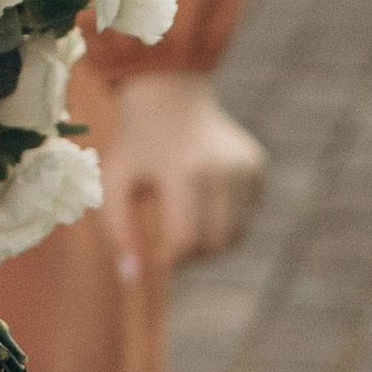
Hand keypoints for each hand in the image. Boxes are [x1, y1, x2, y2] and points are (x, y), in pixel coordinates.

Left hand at [100, 73, 265, 280]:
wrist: (168, 94)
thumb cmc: (135, 145)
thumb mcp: (113, 181)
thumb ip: (117, 231)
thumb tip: (132, 277)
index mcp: (183, 169)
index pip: (186, 238)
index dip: (169, 259)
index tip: (154, 259)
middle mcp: (221, 168)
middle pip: (214, 242)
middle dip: (191, 256)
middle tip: (170, 248)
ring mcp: (245, 166)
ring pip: (236, 235)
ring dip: (209, 243)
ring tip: (185, 225)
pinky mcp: (257, 166)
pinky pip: (247, 215)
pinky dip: (225, 220)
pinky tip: (204, 198)